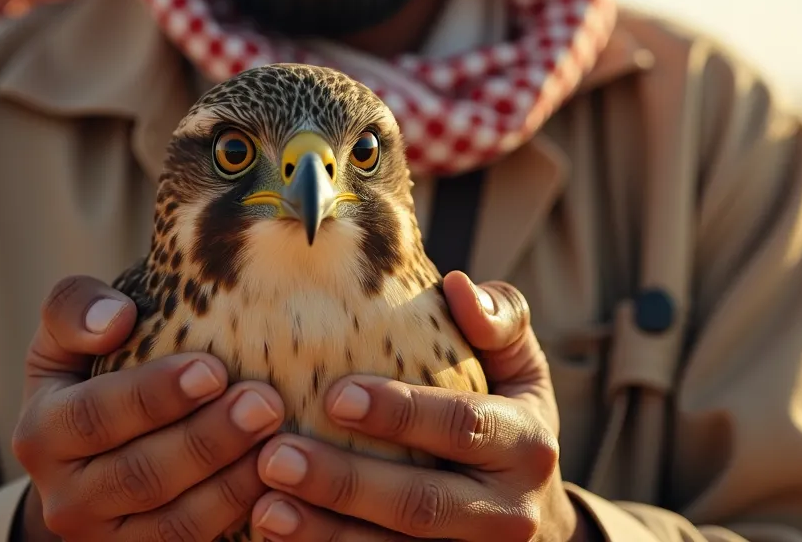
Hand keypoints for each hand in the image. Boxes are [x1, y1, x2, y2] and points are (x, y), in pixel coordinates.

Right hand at [11, 275, 286, 540]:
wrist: (83, 464)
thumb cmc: (88, 376)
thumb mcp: (64, 340)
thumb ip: (74, 309)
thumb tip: (114, 319)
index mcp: (42, 433)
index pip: (96, 416)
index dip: (154, 396)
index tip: (212, 370)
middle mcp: (65, 498)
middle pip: (141, 475)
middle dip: (207, 439)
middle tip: (264, 403)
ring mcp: (104, 539)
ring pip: (173, 522)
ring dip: (231, 482)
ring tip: (278, 440)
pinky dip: (237, 516)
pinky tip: (276, 483)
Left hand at [248, 271, 594, 541]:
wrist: (537, 520)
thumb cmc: (506, 416)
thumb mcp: (519, 367)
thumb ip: (498, 320)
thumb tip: (456, 285)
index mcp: (526, 445)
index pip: (463, 426)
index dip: (402, 414)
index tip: (334, 395)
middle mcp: (509, 513)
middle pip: (422, 505)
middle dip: (346, 484)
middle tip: (275, 458)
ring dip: (325, 536)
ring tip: (264, 510)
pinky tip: (278, 540)